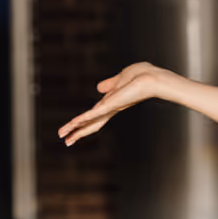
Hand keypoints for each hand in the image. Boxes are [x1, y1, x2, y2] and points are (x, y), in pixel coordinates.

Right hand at [58, 63, 174, 145]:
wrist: (153, 78)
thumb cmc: (144, 76)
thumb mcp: (121, 78)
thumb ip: (110, 85)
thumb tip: (99, 88)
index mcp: (112, 102)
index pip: (94, 115)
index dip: (83, 122)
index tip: (73, 127)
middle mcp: (111, 108)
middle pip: (91, 123)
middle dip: (78, 132)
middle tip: (67, 142)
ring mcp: (111, 108)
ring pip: (89, 121)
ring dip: (75, 129)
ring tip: (64, 138)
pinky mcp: (111, 105)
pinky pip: (93, 113)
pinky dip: (82, 119)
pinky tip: (72, 124)